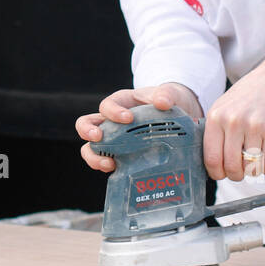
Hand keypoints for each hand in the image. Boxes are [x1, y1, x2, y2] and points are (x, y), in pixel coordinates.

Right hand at [76, 82, 201, 172]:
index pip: (107, 105)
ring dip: (93, 156)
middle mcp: (111, 121)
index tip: (128, 118)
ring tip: (108, 163)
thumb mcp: (168, 94)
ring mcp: (113, 139)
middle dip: (87, 131)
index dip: (113, 112)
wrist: (178, 117)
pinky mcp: (119, 155)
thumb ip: (166, 94)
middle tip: (98, 137)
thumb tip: (163, 102)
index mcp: (120, 103)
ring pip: (90, 147)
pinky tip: (117, 171)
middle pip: (86, 124)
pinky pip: (104, 162)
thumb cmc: (167, 102)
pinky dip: (105, 167)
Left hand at [204, 43, 264, 181]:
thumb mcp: (223, 107)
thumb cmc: (248, 96)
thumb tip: (210, 162)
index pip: (211, 158)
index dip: (216, 173)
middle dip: (235, 175)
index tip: (220, 174)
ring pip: (250, 167)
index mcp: (216, 117)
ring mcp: (254, 126)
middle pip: (231, 166)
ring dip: (252, 171)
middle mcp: (234, 121)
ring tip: (253, 161)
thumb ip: (215, 131)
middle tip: (239, 172)